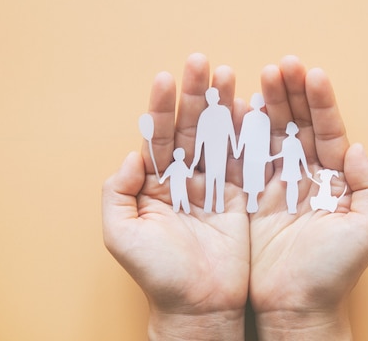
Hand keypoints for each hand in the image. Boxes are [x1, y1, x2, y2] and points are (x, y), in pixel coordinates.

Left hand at [102, 54, 249, 340]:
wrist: (198, 304)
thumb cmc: (157, 274)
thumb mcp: (122, 235)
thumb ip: (118, 193)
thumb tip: (131, 157)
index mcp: (154, 183)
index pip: (158, 136)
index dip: (161, 107)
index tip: (165, 78)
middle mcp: (183, 178)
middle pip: (190, 127)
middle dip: (194, 95)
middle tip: (200, 62)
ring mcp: (212, 184)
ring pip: (218, 136)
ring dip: (222, 105)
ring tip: (227, 74)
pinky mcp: (239, 195)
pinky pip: (244, 159)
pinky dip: (248, 134)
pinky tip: (250, 107)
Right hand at [249, 56, 367, 339]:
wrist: (295, 305)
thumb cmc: (333, 273)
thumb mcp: (366, 230)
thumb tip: (356, 148)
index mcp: (336, 178)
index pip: (329, 130)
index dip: (321, 102)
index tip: (311, 74)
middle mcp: (307, 174)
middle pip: (299, 124)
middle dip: (291, 93)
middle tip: (281, 66)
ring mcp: (278, 182)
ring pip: (272, 134)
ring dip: (267, 105)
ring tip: (259, 77)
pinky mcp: (252, 195)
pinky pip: (246, 158)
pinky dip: (242, 134)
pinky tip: (239, 109)